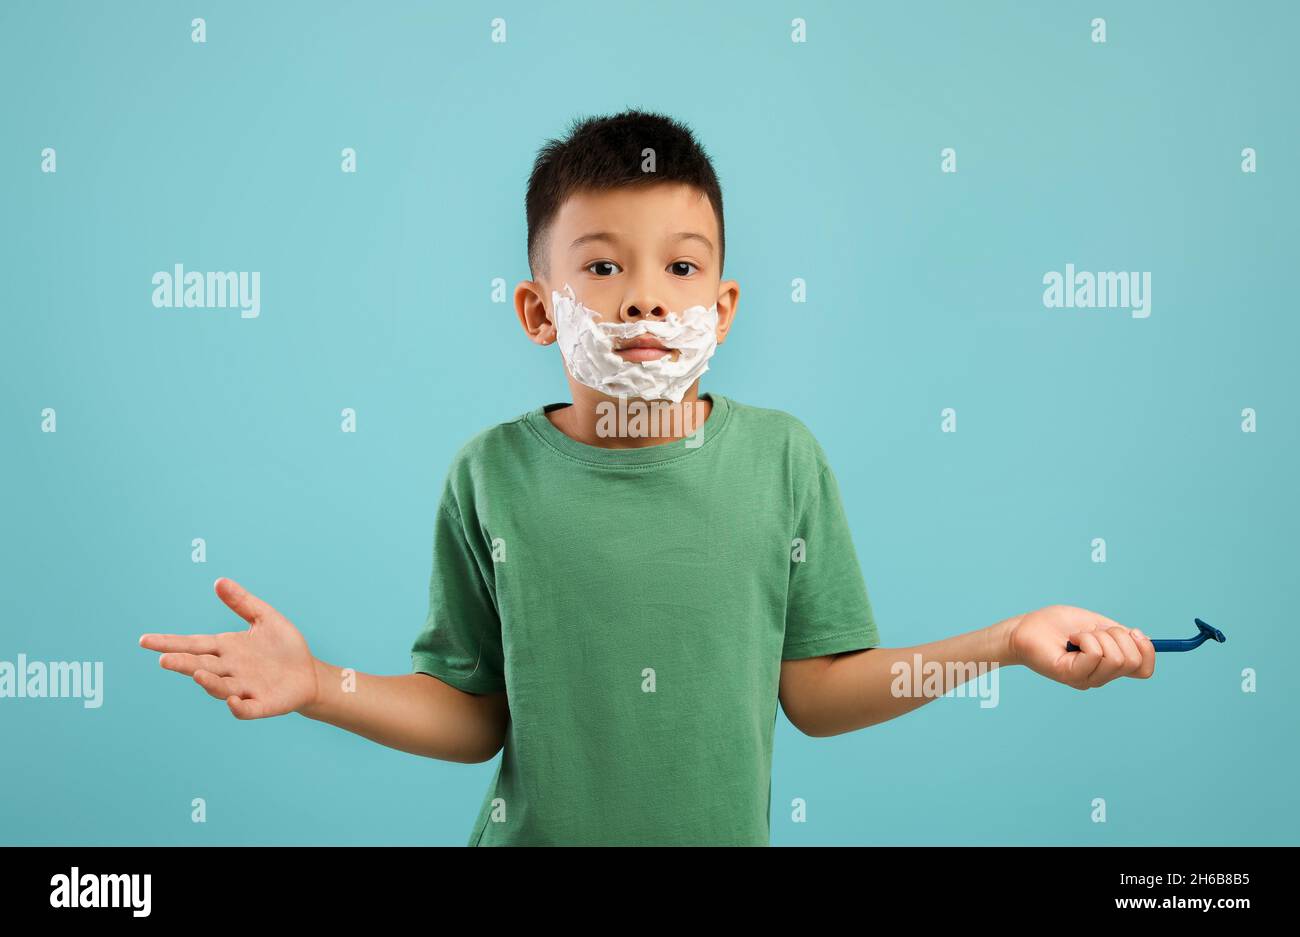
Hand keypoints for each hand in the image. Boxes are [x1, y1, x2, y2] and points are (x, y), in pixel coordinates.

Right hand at [139, 578, 318, 718]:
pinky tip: (232, 699)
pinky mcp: (261, 704)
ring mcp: (244, 688)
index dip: (170, 642)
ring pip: (220, 686)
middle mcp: (230, 669)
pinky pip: (246, 708)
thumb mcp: (264, 618)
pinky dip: (238, 706)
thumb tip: (219, 581)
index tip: (144, 640)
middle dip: (182, 663)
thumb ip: (242, 602)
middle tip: (163, 660)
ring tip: (197, 673)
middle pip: (201, 665)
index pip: (193, 644)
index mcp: (226, 648)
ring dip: (208, 682)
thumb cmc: (284, 647)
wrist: (309, 673)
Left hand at [1005, 604, 1155, 688]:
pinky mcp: (1071, 675)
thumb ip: (1119, 634)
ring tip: (1077, 636)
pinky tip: (1070, 640)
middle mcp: (1100, 677)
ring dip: (1098, 636)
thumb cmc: (1056, 625)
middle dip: (1118, 636)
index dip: (1146, 650)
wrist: (1025, 627)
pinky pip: (1095, 654)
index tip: (1133, 632)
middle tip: (1092, 631)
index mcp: (1109, 666)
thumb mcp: (1096, 624)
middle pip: (1132, 661)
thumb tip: (1144, 639)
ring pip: (1116, 657)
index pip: (1144, 670)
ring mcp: (1086, 679)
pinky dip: (1086, 638)